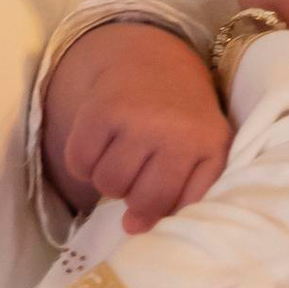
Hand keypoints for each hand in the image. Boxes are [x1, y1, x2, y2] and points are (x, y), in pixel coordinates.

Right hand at [45, 22, 232, 229]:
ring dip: (108, 182)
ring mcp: (137, 119)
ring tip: (120, 160)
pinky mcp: (101, 109)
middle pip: (140, 199)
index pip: (179, 205)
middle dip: (132, 198)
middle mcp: (175, 132)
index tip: (151, 207)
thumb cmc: (183, 117)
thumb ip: (185, 193)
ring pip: (108, 184)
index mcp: (208, 144)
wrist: (152, 59)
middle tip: (136, 176)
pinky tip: (98, 149)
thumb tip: (135, 227)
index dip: (159, 212)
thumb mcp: (204, 150)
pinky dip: (82, 165)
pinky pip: (80, 162)